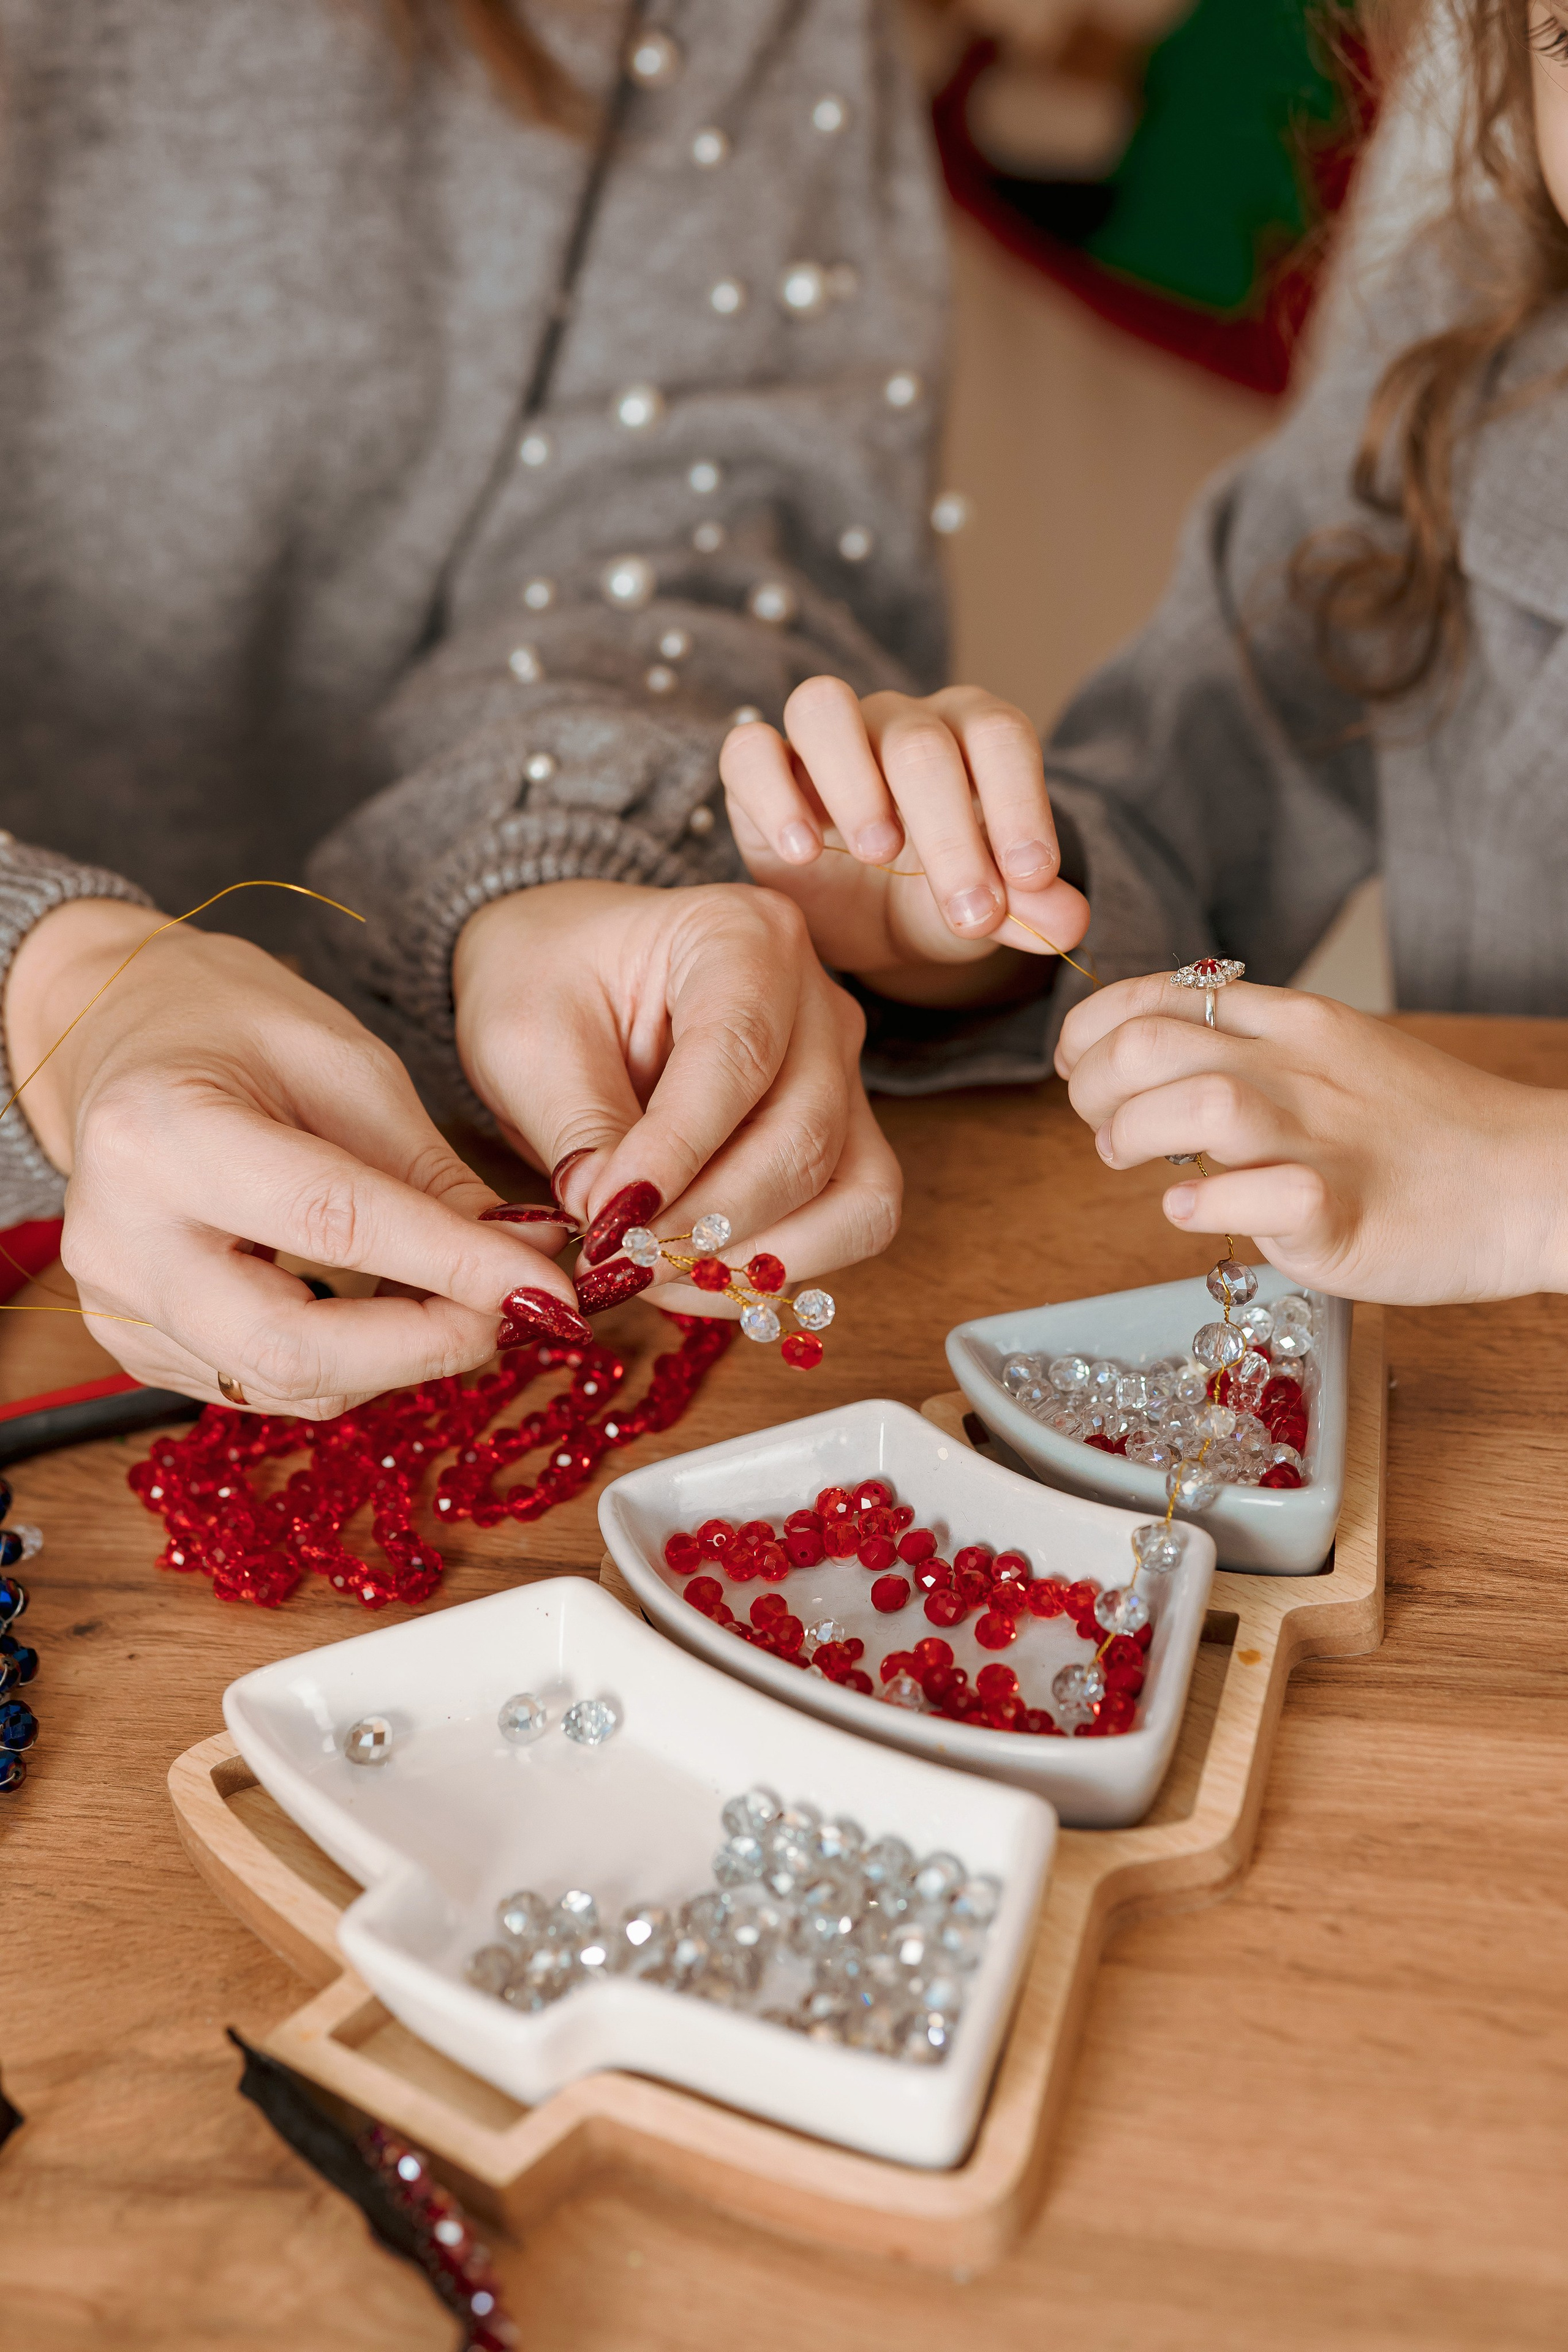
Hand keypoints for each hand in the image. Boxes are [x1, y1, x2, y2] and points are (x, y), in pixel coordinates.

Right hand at [4, 901, 586, 1414]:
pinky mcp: (133, 1342)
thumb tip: (522, 1259)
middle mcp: (119, 1236)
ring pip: (284, 1382)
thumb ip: (427, 1172)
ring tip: (468, 1301)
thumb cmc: (230, 1027)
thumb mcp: (345, 1065)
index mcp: (160, 1134)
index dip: (451, 1265)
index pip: (330, 1222)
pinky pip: (261, 1382)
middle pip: (290, 1347)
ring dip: (398, 1359)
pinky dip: (348, 1362)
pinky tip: (395, 1312)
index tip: (546, 1285)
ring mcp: (117, 1303)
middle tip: (517, 1313)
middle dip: (426, 1344)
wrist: (119, 1038)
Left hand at [453, 879, 900, 1307]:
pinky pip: (848, 1219)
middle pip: (804, 1137)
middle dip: (709, 1222)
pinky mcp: (842, 1134)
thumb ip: (577, 1128)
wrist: (571, 968)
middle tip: (617, 1265)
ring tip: (654, 1277)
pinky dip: (777, 1265)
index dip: (676, 1155)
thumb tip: (615, 1229)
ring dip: (755, 1259)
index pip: (736, 1057)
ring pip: (853, 1194)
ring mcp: (842, 1071)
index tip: (607, 1223)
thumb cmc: (548, 979)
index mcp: (743, 935)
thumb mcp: (527, 1038)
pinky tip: (691, 1274)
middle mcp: (818, 1001)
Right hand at [718, 677, 1089, 1003]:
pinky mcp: (760, 769)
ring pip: (823, 706)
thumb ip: (1030, 911)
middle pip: (919, 741)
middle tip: (970, 909)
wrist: (867, 916)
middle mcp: (897, 720)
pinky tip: (802, 850)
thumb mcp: (987, 910)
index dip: (1020, 800)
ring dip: (852, 779)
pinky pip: (750, 749)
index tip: (1031, 878)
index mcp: (969, 735)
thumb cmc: (937, 895)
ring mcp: (825, 739)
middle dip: (950, 831)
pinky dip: (772, 792)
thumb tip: (1070, 923)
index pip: (999, 737)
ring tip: (879, 852)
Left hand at [1055, 973, 1567, 1303]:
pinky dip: (1203, 1207)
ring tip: (1136, 1164)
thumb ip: (1252, 1052)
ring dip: (1133, 1136)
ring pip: (1193, 1100)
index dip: (1091, 1028)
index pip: (1157, 993)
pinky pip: (1254, 1197)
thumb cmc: (1428, 1133)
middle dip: (1093, 1084)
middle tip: (1100, 1127)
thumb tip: (1157, 1072)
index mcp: (1292, 1024)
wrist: (1534, 1181)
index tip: (1079, 1064)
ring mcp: (1319, 1138)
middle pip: (1150, 1041)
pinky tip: (1196, 1213)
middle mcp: (1296, 1069)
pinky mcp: (1341, 1213)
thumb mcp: (1335, 1057)